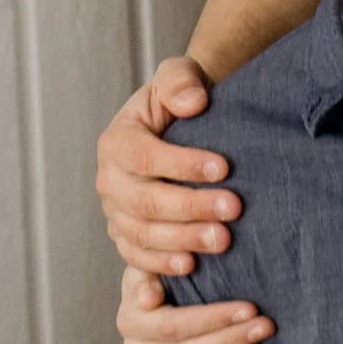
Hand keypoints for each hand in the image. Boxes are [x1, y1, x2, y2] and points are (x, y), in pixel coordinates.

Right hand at [98, 60, 239, 277]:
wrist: (182, 125)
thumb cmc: (181, 99)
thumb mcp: (178, 76)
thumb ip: (180, 81)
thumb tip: (192, 102)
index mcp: (116, 141)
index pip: (144, 156)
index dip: (182, 164)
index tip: (224, 168)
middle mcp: (109, 179)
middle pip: (144, 200)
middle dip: (191, 207)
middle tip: (233, 209)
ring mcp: (115, 212)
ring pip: (142, 233)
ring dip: (182, 239)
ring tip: (221, 241)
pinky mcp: (126, 236)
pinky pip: (137, 256)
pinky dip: (160, 265)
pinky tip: (190, 267)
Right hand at [119, 267, 275, 343]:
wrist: (163, 307)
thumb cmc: (169, 281)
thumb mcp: (158, 266)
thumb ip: (157, 267)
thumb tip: (155, 291)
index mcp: (131, 319)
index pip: (173, 325)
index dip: (213, 319)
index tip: (250, 308)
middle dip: (228, 342)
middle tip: (264, 329)